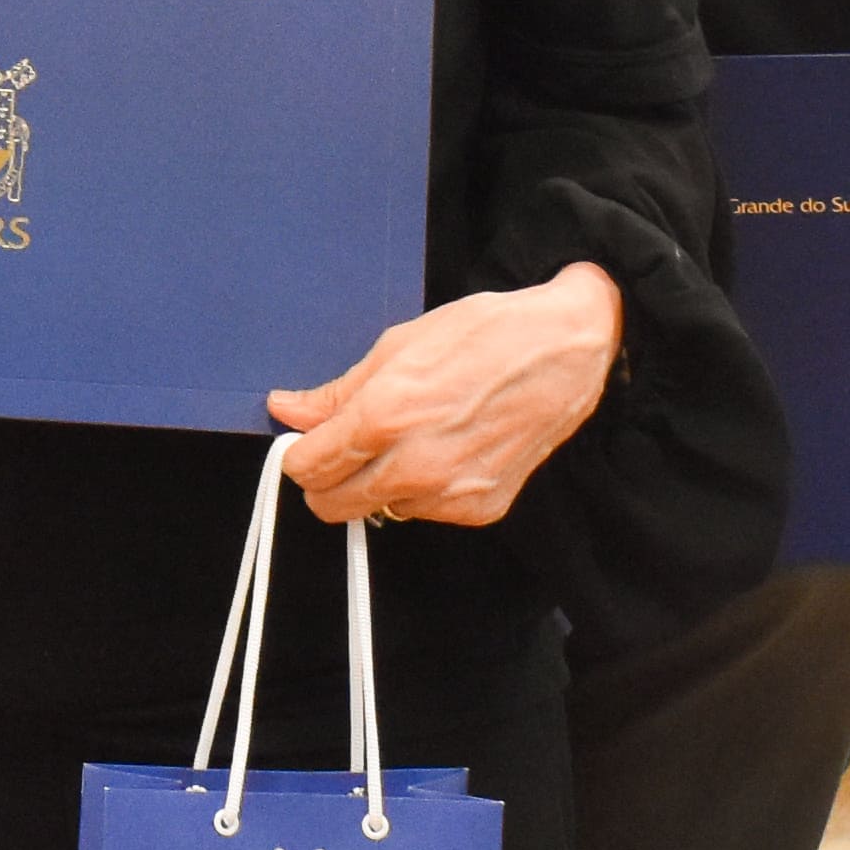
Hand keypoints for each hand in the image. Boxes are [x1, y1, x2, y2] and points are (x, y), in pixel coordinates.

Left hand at [270, 266, 624, 527]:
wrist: (563, 352)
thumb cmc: (483, 337)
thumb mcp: (397, 347)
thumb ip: (336, 393)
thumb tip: (286, 410)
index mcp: (385, 417)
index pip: (309, 467)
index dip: (298, 455)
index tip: (304, 444)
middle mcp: (415, 465)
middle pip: (333, 505)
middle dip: (326, 481)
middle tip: (341, 450)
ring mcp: (450, 494)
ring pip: (380, 509)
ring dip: (378, 485)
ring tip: (411, 438)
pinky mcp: (481, 510)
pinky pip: (425, 512)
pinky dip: (422, 490)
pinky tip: (445, 449)